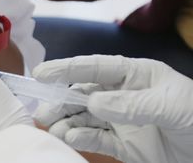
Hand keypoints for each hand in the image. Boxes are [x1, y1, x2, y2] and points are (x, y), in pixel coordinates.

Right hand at [32, 55, 192, 162]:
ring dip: (67, 121)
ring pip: (85, 117)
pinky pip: (96, 139)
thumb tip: (93, 101)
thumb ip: (131, 104)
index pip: (97, 67)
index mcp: (136, 75)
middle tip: (43, 110)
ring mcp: (122, 120)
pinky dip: (80, 138)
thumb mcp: (170, 105)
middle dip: (62, 100)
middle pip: (84, 93)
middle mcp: (124, 95)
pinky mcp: (125, 144)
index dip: (68, 68)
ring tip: (53, 128)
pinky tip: (70, 138)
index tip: (42, 73)